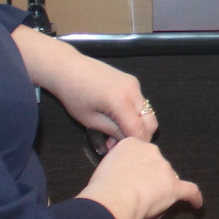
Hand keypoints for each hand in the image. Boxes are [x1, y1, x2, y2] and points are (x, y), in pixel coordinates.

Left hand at [11, 27, 156, 140]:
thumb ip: (112, 131)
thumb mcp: (90, 120)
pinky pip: (140, 102)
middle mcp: (134, 92)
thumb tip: (124, 142)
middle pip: (150, 122)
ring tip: (116, 130)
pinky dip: (134, 113)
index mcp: (121, 102)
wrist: (68, 67)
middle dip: (139, 136)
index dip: (133, 145)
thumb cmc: (73, 95)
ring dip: (136, 125)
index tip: (120, 151)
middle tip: (118, 142)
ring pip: (147, 113)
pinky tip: (117, 115)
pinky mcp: (132, 81)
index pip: (139, 131)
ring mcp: (135, 84)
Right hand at [78, 137, 201, 218]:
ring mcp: (165, 169)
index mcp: (132, 144)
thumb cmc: (103, 186)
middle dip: (148, 180)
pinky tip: (197, 205)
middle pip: (155, 166)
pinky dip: (194, 198)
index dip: (135, 168)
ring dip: (161, 192)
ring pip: (167, 179)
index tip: (129, 178)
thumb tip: (120, 178)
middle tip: (134, 195)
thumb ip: (116, 167)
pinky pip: (190, 191)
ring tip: (147, 207)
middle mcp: (151, 151)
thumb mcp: (103, 167)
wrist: (113, 198)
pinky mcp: (174, 186)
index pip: (138, 154)